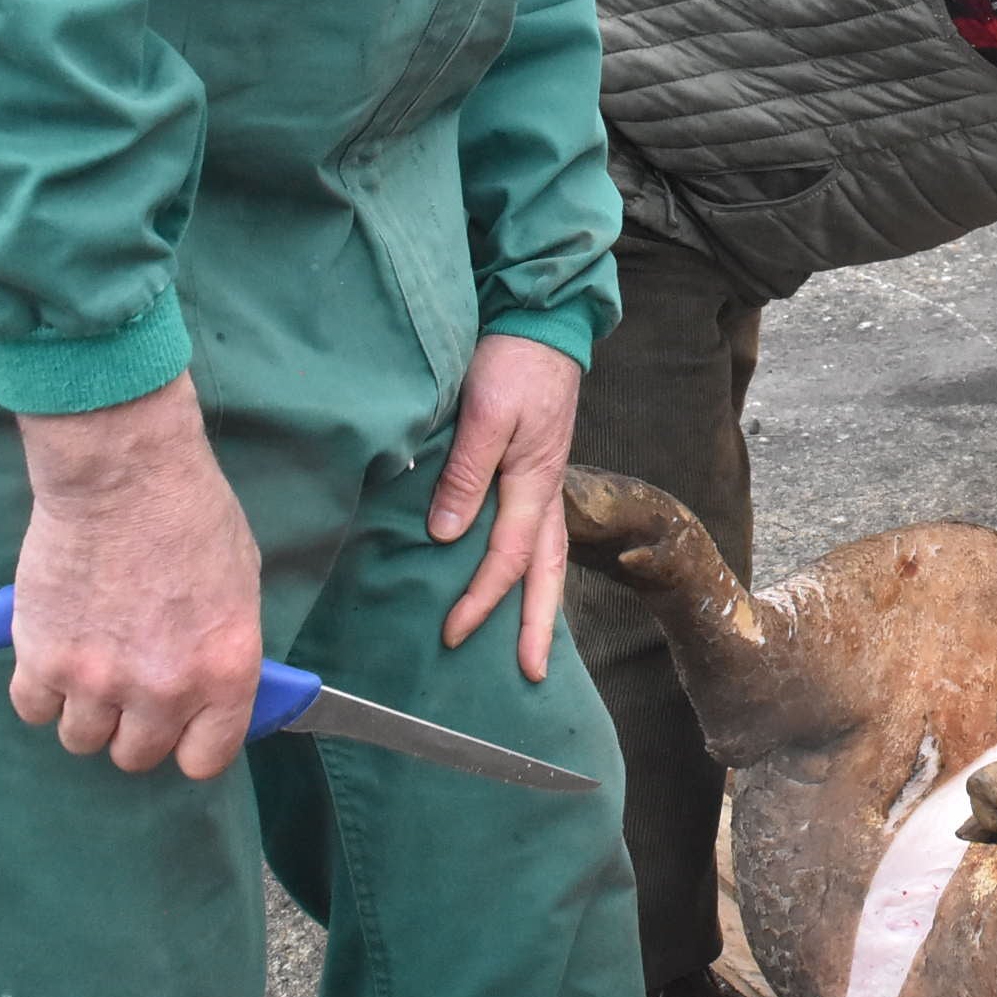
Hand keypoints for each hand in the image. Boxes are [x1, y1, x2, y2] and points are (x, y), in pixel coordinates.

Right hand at [8, 373, 262, 777]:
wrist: (124, 474)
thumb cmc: (192, 515)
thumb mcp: (240, 586)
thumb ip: (221, 650)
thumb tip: (209, 688)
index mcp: (226, 672)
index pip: (206, 759)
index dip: (191, 744)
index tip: (182, 727)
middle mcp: (163, 689)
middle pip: (136, 756)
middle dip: (134, 727)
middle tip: (131, 688)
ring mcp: (98, 680)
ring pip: (80, 739)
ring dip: (86, 710)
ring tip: (91, 663)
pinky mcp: (42, 660)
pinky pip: (33, 709)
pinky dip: (41, 689)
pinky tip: (55, 654)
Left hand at [430, 333, 581, 679]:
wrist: (542, 324)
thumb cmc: (513, 364)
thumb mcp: (485, 414)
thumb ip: (467, 475)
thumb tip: (448, 536)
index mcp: (534, 482)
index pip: (508, 558)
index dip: (482, 599)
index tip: (454, 632)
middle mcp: (545, 491)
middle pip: (547, 572)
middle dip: (539, 625)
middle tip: (532, 672)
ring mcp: (545, 483)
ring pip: (548, 557)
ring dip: (540, 604)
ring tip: (534, 645)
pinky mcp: (536, 471)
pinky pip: (539, 535)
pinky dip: (533, 569)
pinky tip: (519, 582)